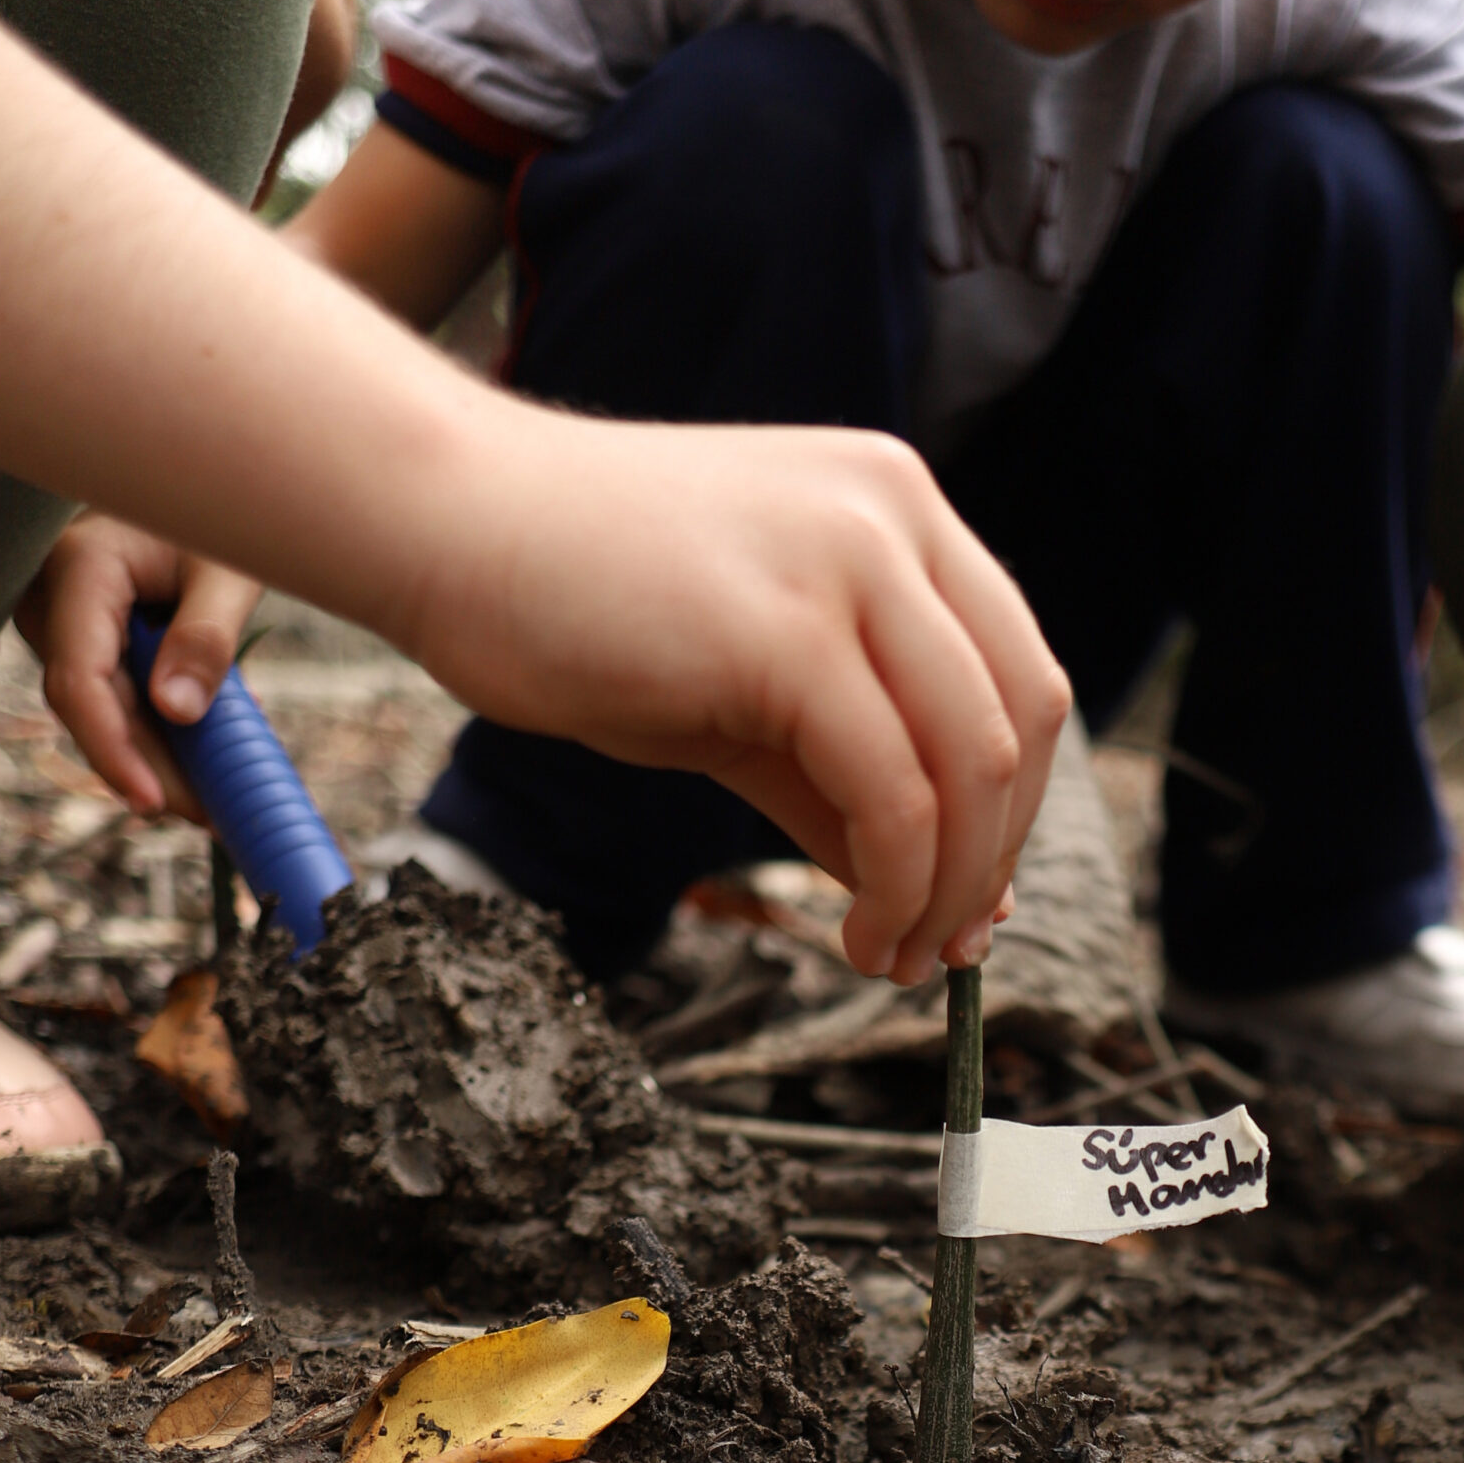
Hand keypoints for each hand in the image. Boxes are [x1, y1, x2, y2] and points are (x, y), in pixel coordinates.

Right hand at [17, 517, 264, 821]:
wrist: (190, 484)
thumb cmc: (211, 514)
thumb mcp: (227, 570)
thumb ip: (206, 636)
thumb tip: (177, 713)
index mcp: (80, 569)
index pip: (78, 679)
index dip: (112, 748)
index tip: (151, 801)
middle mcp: (53, 599)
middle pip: (88, 707)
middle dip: (144, 769)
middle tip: (206, 816)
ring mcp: (59, 620)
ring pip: (98, 710)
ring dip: (151, 761)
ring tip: (210, 804)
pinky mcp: (79, 638)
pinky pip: (109, 697)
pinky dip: (150, 736)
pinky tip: (194, 773)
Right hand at [404, 416, 1070, 983]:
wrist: (440, 523)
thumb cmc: (578, 606)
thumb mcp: (751, 693)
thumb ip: (851, 776)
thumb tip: (948, 898)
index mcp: (897, 506)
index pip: (1017, 669)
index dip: (1014, 804)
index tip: (972, 899)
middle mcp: (893, 513)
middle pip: (1023, 717)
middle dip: (997, 856)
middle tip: (946, 949)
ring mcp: (848, 560)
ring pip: (974, 763)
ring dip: (954, 890)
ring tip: (896, 956)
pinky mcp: (788, 632)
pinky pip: (894, 793)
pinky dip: (899, 888)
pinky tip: (855, 936)